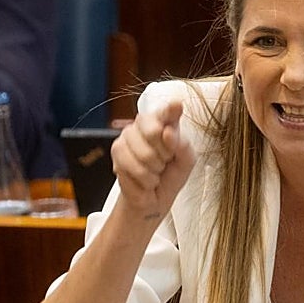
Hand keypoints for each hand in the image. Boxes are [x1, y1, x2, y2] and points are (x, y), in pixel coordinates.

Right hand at [110, 100, 194, 221]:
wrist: (153, 197)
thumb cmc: (170, 175)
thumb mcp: (186, 162)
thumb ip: (183, 146)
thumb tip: (169, 133)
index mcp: (166, 121)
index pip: (168, 111)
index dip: (171, 109)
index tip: (177, 105)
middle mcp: (146, 123)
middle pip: (155, 132)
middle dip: (165, 154)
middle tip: (165, 161)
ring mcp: (129, 134)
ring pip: (145, 154)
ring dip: (154, 170)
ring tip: (154, 171)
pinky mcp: (117, 149)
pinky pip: (134, 167)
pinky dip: (145, 179)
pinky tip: (144, 177)